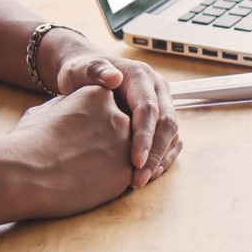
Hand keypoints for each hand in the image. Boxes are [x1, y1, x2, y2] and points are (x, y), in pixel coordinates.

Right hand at [6, 86, 147, 218]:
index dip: (93, 124)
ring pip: (130, 153)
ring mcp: (127, 143)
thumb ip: (67, 106)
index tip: (77, 135)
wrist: (24, 175)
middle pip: (123, 130)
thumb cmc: (27, 143)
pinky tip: (96, 184)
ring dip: (115, 162)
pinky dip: (117, 180)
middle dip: (107, 143)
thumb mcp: (45, 112)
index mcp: (99, 95)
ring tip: (88, 171)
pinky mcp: (128, 171)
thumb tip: (71, 107)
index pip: (108, 107)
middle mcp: (119, 115)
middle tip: (81, 156)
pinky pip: (129, 175)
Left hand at [54, 52, 180, 188]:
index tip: (136, 162)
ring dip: (160, 160)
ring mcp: (162, 104)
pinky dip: (162, 159)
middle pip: (167, 124)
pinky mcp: (161, 119)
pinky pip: (171, 141)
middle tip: (139, 180)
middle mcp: (157, 89)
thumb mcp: (78, 69)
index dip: (145, 136)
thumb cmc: (78, 74)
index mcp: (141, 76)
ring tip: (141, 181)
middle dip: (156, 154)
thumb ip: (93, 71)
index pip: (149, 108)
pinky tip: (147, 175)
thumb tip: (114, 77)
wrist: (84, 75)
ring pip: (173, 135)